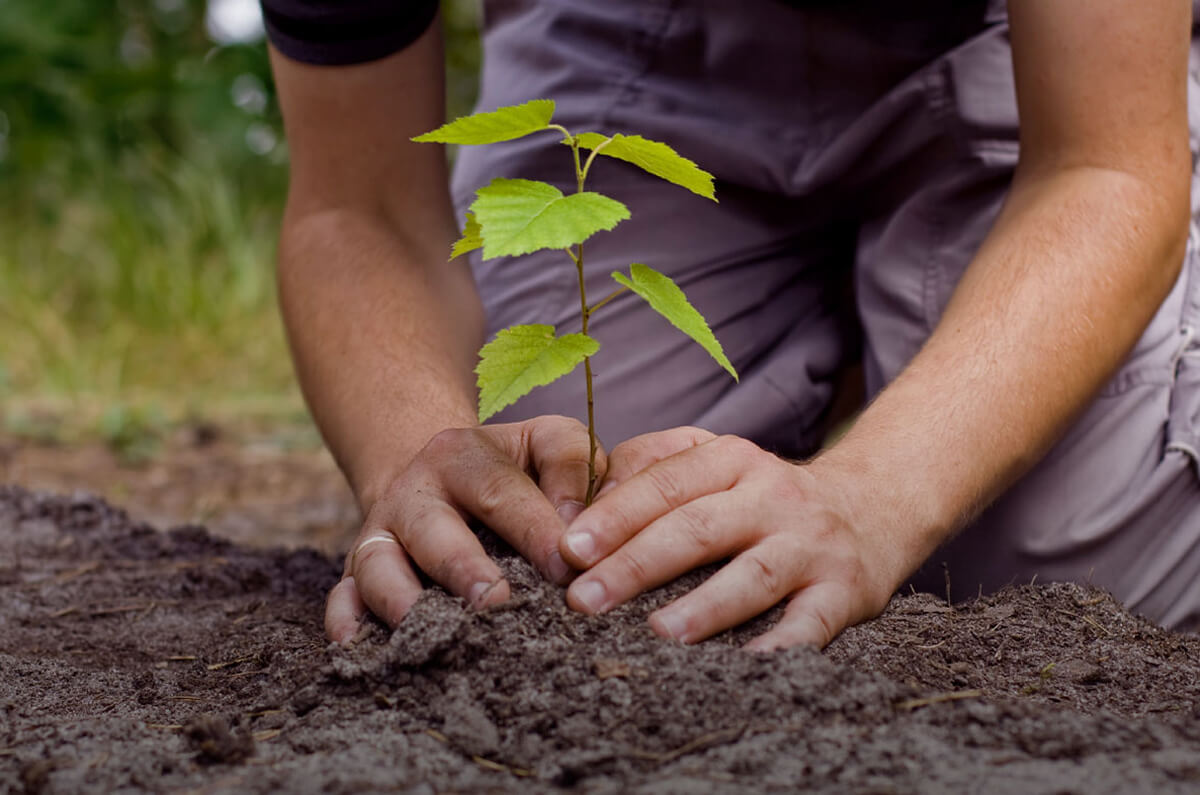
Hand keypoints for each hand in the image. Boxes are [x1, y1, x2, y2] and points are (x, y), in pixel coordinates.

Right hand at [325, 415, 603, 642]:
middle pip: (433, 530)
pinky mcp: (356, 571)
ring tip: (439, 634)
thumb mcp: (546, 443)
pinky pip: (341, 597)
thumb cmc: (514, 468)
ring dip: (404, 601)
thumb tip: (578, 530)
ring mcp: (380, 533)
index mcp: (463, 455)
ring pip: (378, 565)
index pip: (500, 491)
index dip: (533, 529)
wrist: (442, 474)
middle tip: (498, 603)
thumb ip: (572, 469)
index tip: (566, 568)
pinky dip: (345, 621)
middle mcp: (414, 492)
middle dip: (464, 569)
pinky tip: (359, 648)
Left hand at [557, 428, 905, 649]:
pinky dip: (781, 646)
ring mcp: (810, 545)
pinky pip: (811, 624)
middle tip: (584, 600)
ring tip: (657, 633)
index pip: (666, 484)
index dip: (614, 516)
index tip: (569, 549)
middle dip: (636, 564)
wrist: (874, 507)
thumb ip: (654, 468)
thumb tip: (583, 499)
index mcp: (732, 460)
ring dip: (704, 606)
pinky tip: (745, 668)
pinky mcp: (845, 591)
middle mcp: (772, 496)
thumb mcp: (718, 461)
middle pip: (698, 528)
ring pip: (753, 575)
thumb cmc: (766, 495)